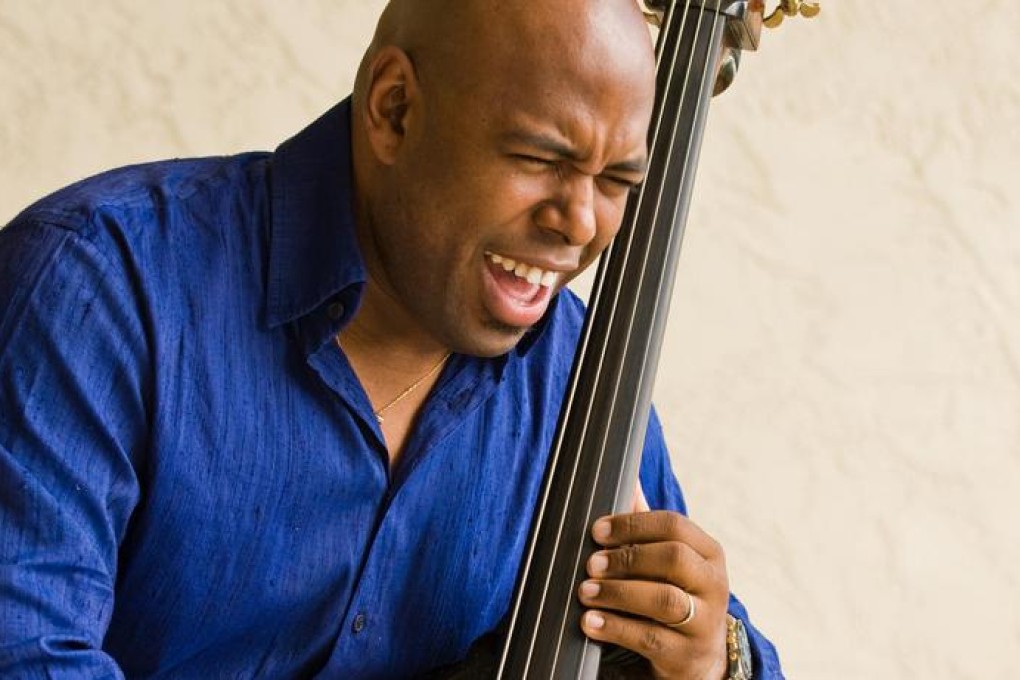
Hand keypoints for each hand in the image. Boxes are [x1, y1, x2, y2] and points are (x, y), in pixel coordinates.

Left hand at [577, 491, 729, 679]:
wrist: (699, 656)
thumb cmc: (676, 593)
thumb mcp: (669, 560)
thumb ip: (646, 524)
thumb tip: (626, 478)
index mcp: (709, 553)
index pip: (675, 525)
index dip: (632, 525)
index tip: (597, 531)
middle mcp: (714, 584)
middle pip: (673, 558)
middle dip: (626, 558)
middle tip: (591, 564)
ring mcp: (705, 622)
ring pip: (663, 600)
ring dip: (618, 593)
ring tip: (586, 591)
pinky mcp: (687, 655)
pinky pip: (650, 638)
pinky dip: (615, 627)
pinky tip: (590, 622)